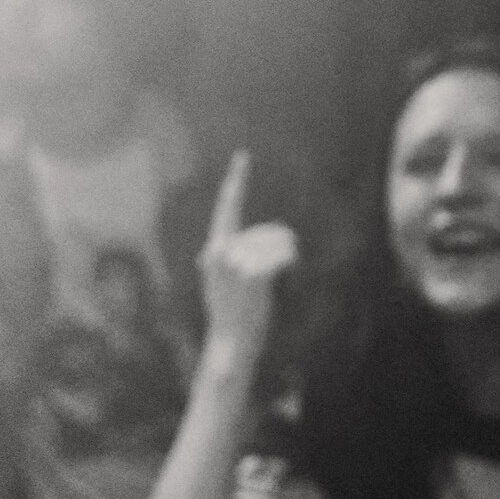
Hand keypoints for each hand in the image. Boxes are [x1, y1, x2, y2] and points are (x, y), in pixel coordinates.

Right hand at [197, 150, 296, 378]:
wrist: (230, 341)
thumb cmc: (229, 313)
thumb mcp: (216, 282)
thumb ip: (218, 262)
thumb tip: (210, 253)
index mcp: (214, 250)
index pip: (227, 209)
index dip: (236, 182)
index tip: (243, 158)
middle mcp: (222, 251)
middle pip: (268, 232)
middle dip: (280, 246)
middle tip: (270, 274)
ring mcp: (238, 263)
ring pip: (279, 242)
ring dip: (286, 255)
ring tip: (272, 279)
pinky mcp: (254, 275)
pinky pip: (283, 256)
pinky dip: (289, 261)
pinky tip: (285, 272)